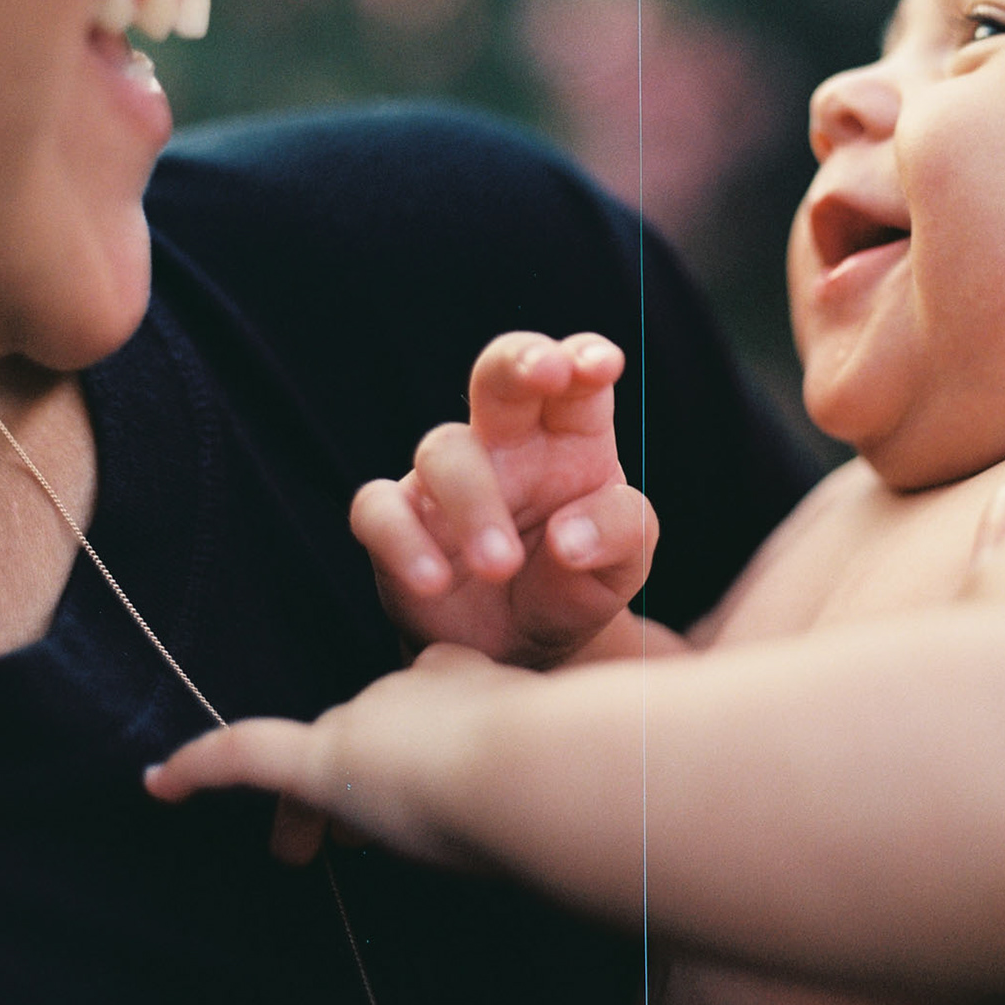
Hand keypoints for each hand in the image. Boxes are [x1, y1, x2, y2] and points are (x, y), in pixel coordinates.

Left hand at [149, 642, 526, 867]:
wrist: (539, 769)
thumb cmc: (569, 774)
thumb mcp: (562, 759)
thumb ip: (538, 756)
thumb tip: (542, 797)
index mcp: (476, 682)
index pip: (438, 692)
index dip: (421, 733)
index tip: (420, 776)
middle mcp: (419, 685)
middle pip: (375, 726)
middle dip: (357, 775)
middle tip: (335, 842)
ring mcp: (373, 715)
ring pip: (326, 754)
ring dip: (305, 808)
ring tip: (293, 855)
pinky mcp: (328, 757)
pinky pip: (248, 755)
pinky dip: (204, 766)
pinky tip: (163, 782)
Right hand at [351, 332, 656, 666]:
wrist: (520, 647)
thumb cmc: (576, 584)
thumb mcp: (625, 567)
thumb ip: (619, 535)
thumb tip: (568, 537)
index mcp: (570, 436)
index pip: (577, 382)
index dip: (586, 358)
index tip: (602, 365)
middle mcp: (506, 443)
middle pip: (499, 375)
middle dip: (519, 360)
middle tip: (547, 369)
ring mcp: (447, 477)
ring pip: (444, 450)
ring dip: (473, 503)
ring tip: (502, 565)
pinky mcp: (400, 519)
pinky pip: (380, 509)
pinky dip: (401, 540)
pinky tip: (433, 581)